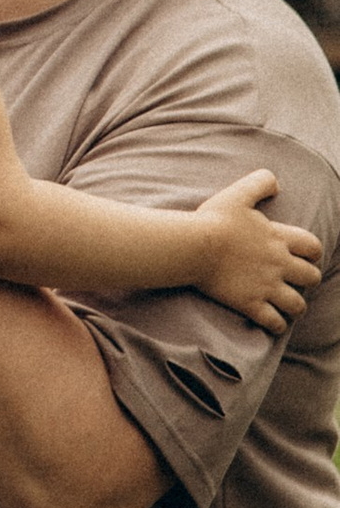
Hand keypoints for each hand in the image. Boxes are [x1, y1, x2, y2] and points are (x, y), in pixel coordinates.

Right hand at [187, 170, 324, 331]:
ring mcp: (266, 287)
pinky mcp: (251, 304)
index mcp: (279, 238)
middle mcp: (279, 264)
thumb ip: (260, 183)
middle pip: (311, 277)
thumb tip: (276, 183)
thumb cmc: (214, 219)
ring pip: (297, 304)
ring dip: (295, 305)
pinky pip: (274, 322)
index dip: (312, 253)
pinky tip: (272, 322)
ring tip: (286, 306)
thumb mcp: (238, 193)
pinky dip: (277, 324)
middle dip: (307, 280)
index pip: (313, 247)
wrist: (195, 246)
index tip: (303, 255)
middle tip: (295, 281)